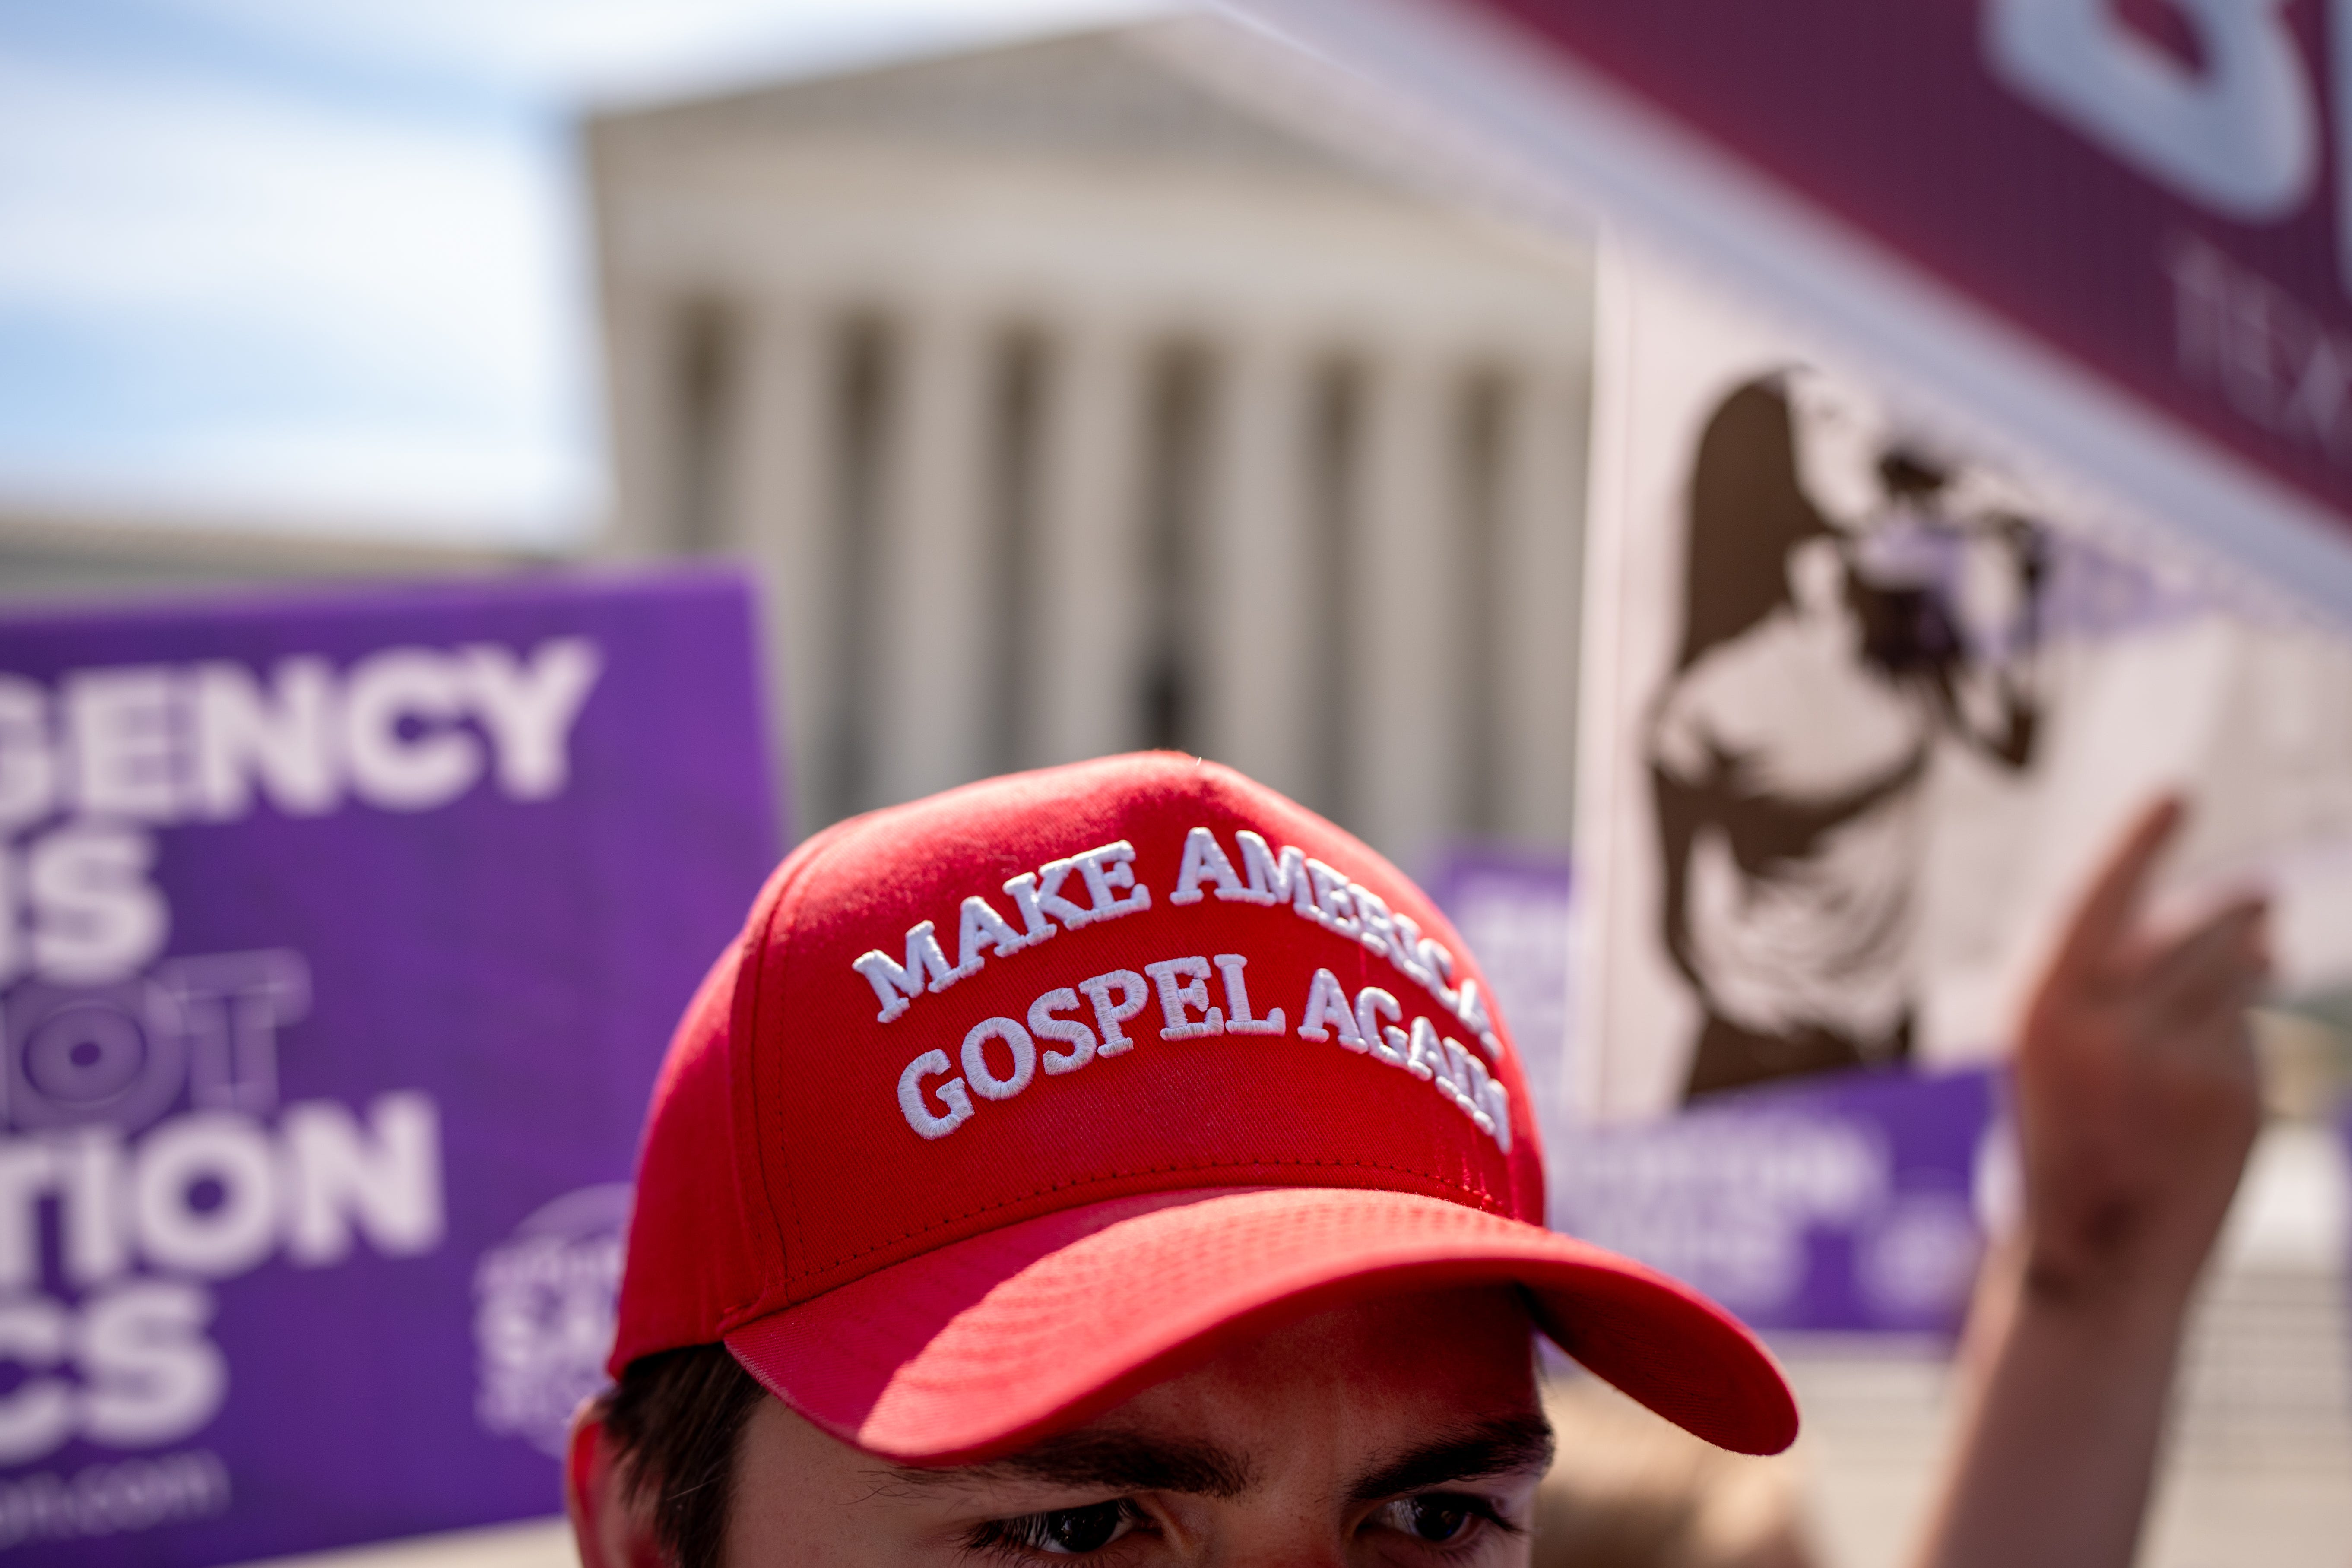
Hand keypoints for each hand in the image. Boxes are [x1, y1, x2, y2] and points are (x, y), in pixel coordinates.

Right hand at [2013, 796, 2268, 1311]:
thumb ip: (2115, 980)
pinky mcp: (2232, 1095)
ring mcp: (2175, 1061)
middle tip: (2263, 894)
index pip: (2099, 900)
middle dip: (2238, 909)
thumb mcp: (2053, 1050)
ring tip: (2255, 963)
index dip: (2138, 843)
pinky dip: (2241, 1039)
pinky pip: (2250, 1035)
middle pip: (2195, 930)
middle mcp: (2107, 1027)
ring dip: (2250, 964)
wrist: (2094, 1256)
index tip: (2177, 795)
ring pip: (2235, 975)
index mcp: (2042, 1009)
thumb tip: (2248, 916)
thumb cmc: (2065, 1141)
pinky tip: (2214, 1076)